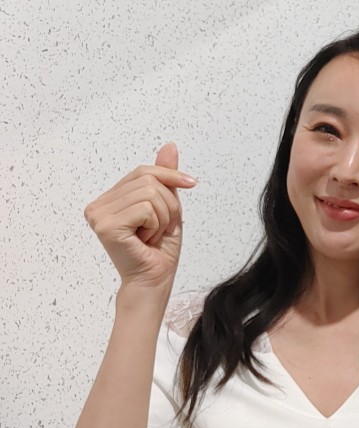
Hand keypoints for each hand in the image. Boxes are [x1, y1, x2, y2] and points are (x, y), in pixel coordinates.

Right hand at [83, 143, 195, 293]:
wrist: (154, 281)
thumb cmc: (158, 250)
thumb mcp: (167, 206)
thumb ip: (164, 177)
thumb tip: (170, 146)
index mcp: (109, 200)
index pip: (143, 171)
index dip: (170, 175)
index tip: (191, 182)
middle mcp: (98, 206)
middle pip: (148, 180)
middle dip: (168, 204)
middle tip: (160, 228)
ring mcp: (99, 215)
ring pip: (151, 194)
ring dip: (164, 217)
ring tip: (152, 235)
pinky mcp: (107, 226)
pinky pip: (147, 208)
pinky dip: (157, 225)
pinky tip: (146, 240)